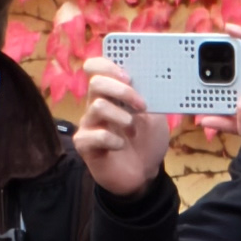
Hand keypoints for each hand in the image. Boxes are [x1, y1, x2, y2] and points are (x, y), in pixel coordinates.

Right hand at [73, 61, 168, 202]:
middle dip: (122, 91)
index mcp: (111, 94)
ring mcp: (89, 124)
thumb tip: (149, 77)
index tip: (129, 77)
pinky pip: (94, 135)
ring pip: (98, 106)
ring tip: (132, 129)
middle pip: (96, 82)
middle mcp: (96, 104)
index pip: (95, 67)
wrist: (145, 174)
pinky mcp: (85, 144)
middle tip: (141, 106)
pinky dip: (113, 140)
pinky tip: (120, 147)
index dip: (108, 66)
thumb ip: (149, 97)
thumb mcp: (155, 116)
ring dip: (121, 117)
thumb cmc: (147, 142)